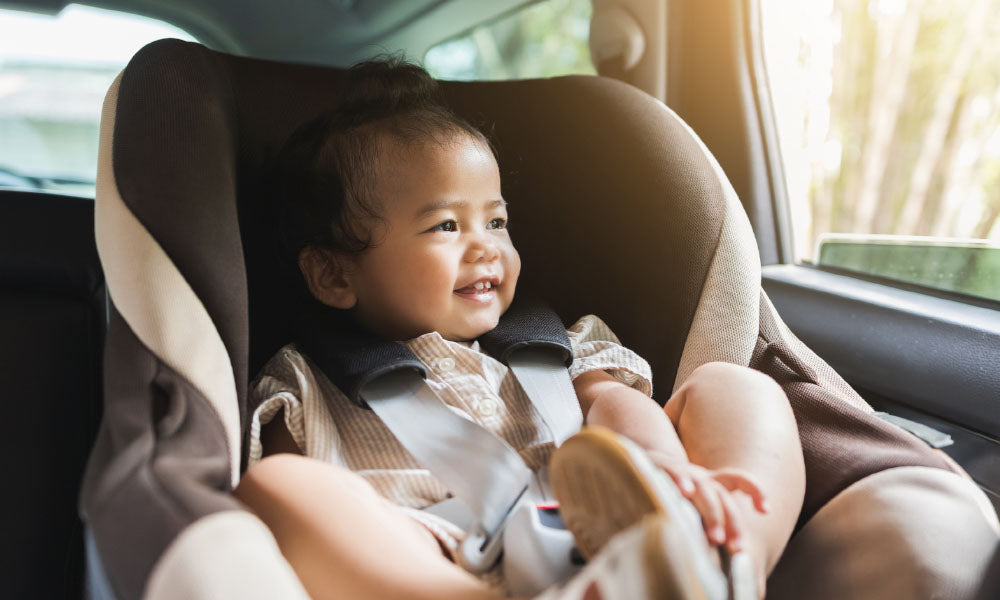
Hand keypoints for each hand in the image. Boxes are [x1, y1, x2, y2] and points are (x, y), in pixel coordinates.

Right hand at [645, 450, 767, 553]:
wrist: (642, 462)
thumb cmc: (672, 490)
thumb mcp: (695, 502)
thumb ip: (712, 520)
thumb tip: (730, 553)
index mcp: (711, 483)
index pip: (738, 480)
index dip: (755, 490)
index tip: (765, 510)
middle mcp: (700, 477)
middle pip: (723, 496)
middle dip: (732, 523)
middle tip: (737, 548)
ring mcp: (683, 473)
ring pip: (704, 490)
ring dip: (712, 513)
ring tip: (716, 538)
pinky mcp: (662, 467)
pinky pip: (674, 473)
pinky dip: (680, 481)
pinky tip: (684, 493)